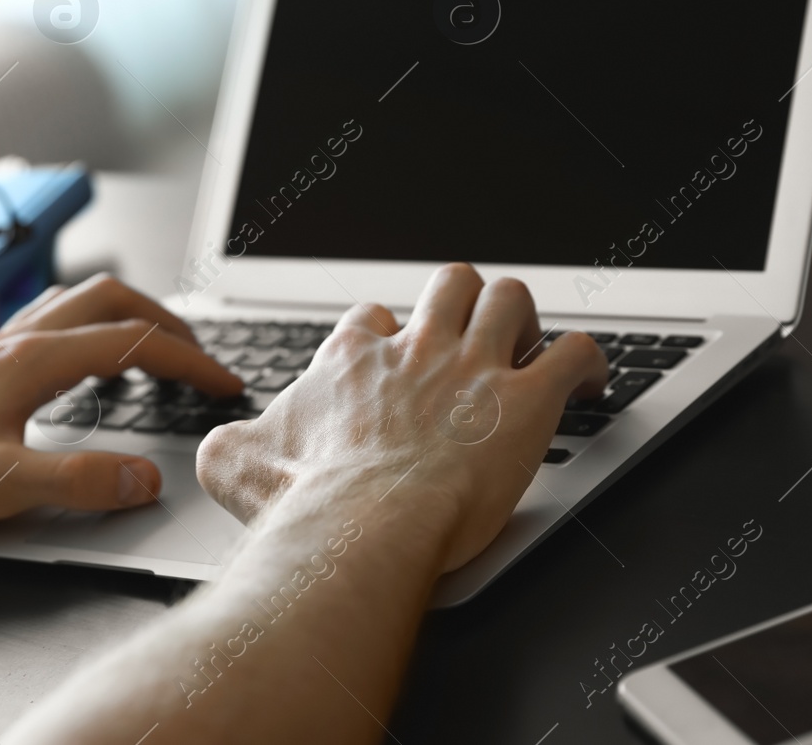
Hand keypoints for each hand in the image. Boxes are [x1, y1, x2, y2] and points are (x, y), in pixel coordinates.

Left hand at [0, 275, 242, 529]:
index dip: (191, 361)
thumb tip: (148, 479)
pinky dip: (89, 333)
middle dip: (168, 322)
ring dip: (128, 318)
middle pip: (112, 300)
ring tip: (156, 355)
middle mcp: (17, 340)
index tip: (224, 384)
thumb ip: (79, 482)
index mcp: (31, 360)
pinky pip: (51, 325)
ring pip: (79, 304)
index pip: (135, 342)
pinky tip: (85, 372)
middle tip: (200, 359)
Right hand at [196, 263, 608, 572]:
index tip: (394, 359)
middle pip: (450, 283)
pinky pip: (574, 354)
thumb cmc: (303, 504)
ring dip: (523, 318)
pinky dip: (589, 362)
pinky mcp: (523, 404)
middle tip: (470, 335)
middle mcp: (416, 350)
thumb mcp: (234, 465)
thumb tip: (220, 445)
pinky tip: (591, 381)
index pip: (374, 318)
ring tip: (528, 344)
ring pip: (511, 299)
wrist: (355, 529)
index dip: (387, 335)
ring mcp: (473, 370)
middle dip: (463, 301)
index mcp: (353, 359)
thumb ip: (228, 442)